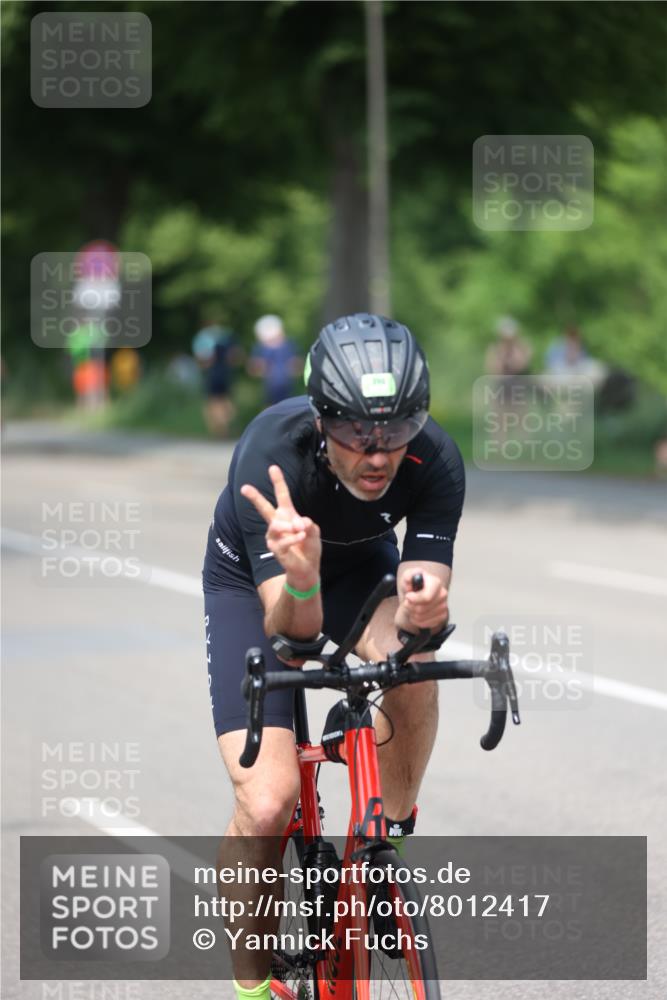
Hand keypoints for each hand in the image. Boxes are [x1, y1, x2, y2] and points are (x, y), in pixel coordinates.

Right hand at [241, 465, 320, 587]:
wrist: (307, 568)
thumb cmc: (309, 547)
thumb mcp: (314, 532)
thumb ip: (308, 524)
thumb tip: (297, 522)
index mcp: (288, 515)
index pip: (282, 495)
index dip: (278, 482)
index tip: (273, 467)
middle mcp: (277, 523)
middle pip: (264, 508)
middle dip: (255, 498)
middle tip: (244, 488)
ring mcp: (274, 536)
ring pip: (275, 525)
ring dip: (289, 527)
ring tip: (300, 531)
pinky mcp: (274, 548)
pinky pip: (282, 540)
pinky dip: (293, 538)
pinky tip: (300, 537)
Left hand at [395, 570, 448, 631]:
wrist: (418, 594)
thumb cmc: (413, 585)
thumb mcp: (407, 576)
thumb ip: (407, 576)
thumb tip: (410, 580)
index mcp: (435, 582)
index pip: (426, 597)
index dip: (414, 599)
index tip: (407, 596)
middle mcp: (442, 594)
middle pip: (421, 609)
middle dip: (409, 607)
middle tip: (407, 602)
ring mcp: (444, 606)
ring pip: (421, 617)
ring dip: (412, 614)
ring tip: (411, 607)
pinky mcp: (442, 616)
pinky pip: (425, 624)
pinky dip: (417, 621)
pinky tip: (416, 613)